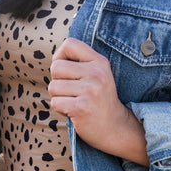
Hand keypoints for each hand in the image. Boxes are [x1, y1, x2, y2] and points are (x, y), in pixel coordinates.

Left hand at [49, 37, 147, 164]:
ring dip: (58, 97)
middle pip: (56, 67)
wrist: (116, 127)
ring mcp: (90, 90)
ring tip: (74, 102)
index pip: (69, 44)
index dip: (59, 56)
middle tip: (71, 91)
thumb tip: (55, 59)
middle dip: (57, 81)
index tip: (64, 70)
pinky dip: (60, 109)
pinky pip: (55, 103)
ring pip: (53, 87)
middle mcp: (96, 73)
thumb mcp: (98, 75)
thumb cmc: (99, 100)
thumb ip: (81, 63)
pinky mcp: (81, 108)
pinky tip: (74, 112)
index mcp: (99, 61)